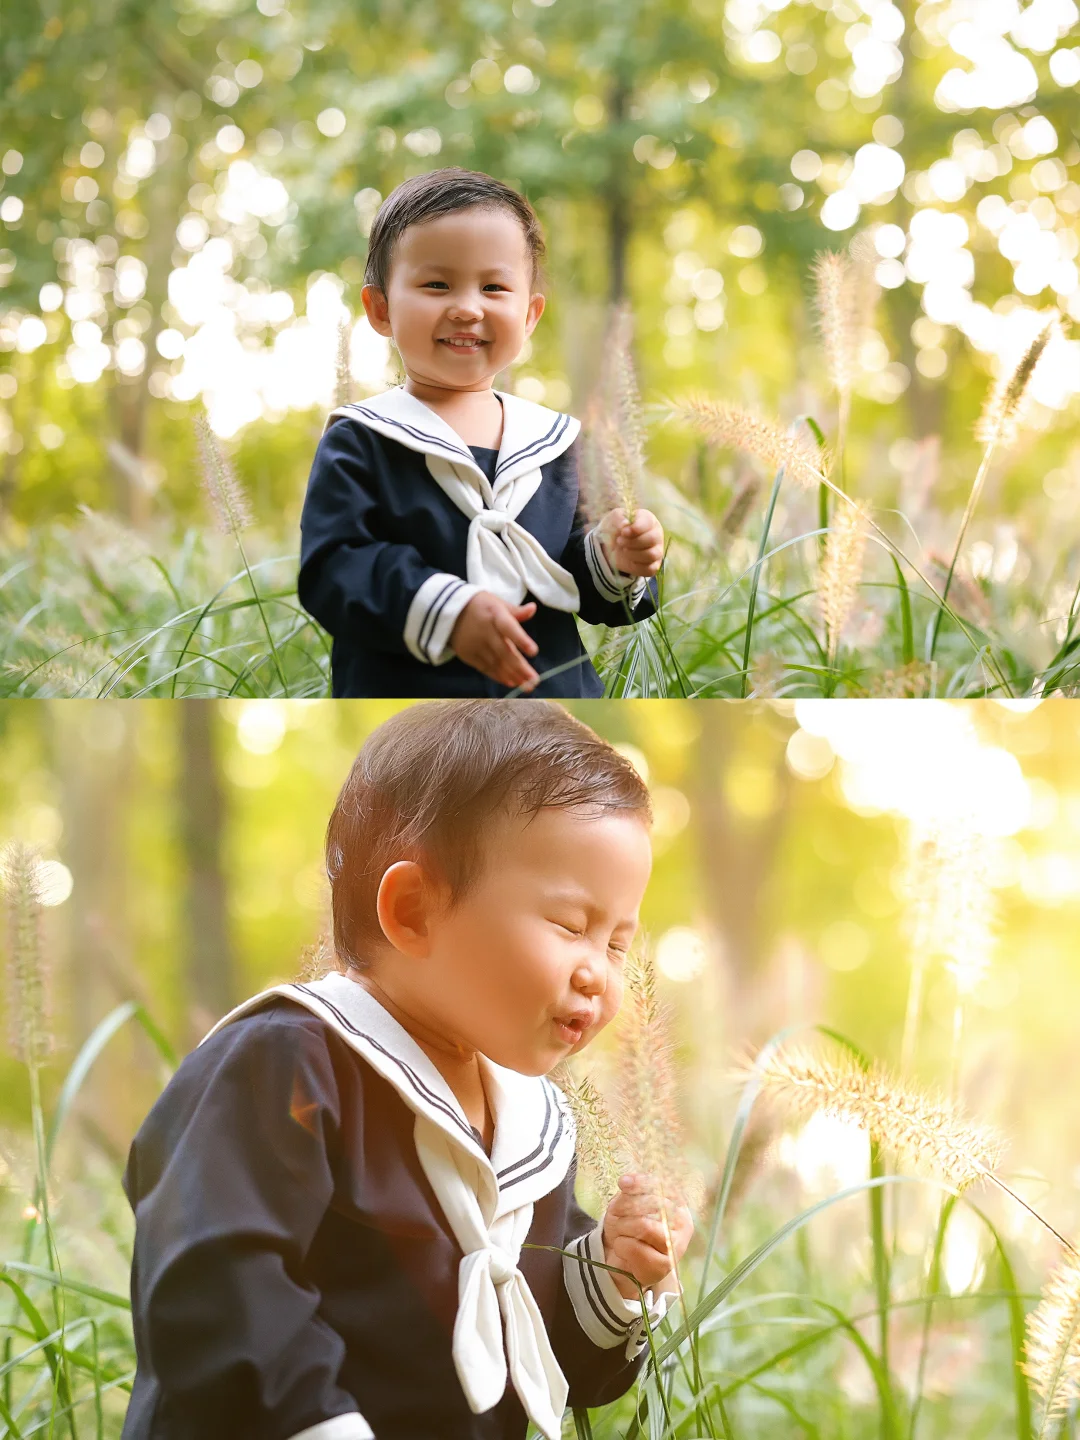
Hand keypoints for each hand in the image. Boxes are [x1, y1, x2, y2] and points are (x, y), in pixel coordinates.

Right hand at [449, 591, 540, 690]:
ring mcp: (476, 645)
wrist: (448, 612)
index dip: (520, 640)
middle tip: (535, 681)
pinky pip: (485, 668)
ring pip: (496, 663)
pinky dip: (498, 676)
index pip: (508, 627)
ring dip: (512, 675)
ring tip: (527, 686)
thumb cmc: (479, 606)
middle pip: (504, 651)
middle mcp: (485, 631)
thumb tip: (533, 608)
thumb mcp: (496, 603)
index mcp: (494, 615)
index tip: (533, 652)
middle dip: (520, 667)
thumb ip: (516, 611)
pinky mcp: (468, 655)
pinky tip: (511, 682)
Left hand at [600, 508, 663, 578]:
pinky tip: (629, 560)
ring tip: (624, 550)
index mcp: (648, 520)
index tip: (623, 532)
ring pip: (652, 555)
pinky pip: (649, 569)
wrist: (612, 545)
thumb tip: (625, 524)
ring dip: (633, 554)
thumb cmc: (617, 528)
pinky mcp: (653, 566)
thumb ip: (618, 518)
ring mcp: (657, 551)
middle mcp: (656, 534)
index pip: (648, 523)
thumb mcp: (613, 518)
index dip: (635, 529)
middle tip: (619, 541)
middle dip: (632, 542)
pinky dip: (636, 566)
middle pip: (652, 539)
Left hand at [601, 1172, 693, 1300]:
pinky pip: (635, 1248)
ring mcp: (676, 1246)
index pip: (663, 1186)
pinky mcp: (664, 1266)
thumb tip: (625, 1181)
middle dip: (627, 1208)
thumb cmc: (629, 1228)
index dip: (642, 1182)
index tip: (622, 1183)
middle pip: (652, 1204)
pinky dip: (621, 1245)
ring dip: (622, 1227)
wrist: (624, 1262)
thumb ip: (631, 1190)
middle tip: (615, 1215)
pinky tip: (623, 1249)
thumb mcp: (627, 1204)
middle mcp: (683, 1223)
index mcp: (678, 1203)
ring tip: (619, 1233)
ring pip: (644, 1225)